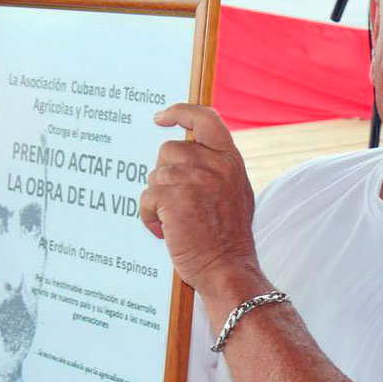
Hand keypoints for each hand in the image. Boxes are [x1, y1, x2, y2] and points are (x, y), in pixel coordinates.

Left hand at [139, 106, 258, 295]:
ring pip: (155, 175)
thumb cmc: (229, 238)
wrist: (228, 269)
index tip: (161, 118)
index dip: (180, 112)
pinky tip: (165, 232)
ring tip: (173, 222)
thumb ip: (217, 168)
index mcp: (231, 160)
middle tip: (176, 202)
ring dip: (158, 200)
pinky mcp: (174, 197)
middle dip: (165, 175)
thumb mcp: (235, 193)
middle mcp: (215, 165)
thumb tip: (190, 151)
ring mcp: (194, 179)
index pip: (206, 119)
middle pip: (169, 150)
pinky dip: (150, 216)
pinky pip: (147, 196)